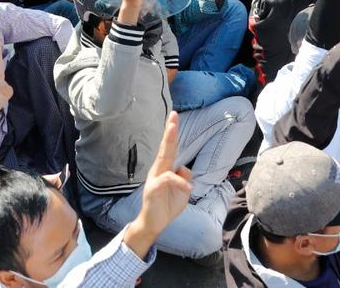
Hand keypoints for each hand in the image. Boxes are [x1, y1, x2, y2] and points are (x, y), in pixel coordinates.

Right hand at [131, 113, 192, 249]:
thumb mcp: (183, 191)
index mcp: (166, 170)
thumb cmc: (167, 207)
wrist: (153, 224)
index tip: (174, 117)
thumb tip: (183, 169)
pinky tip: (186, 187)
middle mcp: (159, 170)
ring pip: (165, 158)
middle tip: (173, 115)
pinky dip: (180, 182)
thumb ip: (184, 177)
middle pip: (166, 148)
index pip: (170, 149)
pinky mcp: (153, 188)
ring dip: (170, 142)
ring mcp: (155, 178)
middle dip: (170, 131)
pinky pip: (169, 178)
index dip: (172, 133)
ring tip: (174, 133)